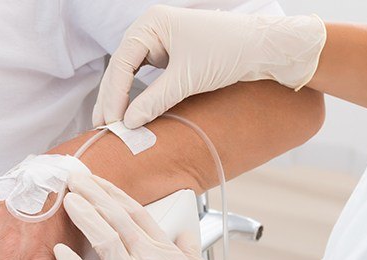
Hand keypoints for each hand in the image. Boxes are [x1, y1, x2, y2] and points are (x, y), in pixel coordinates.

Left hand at [54, 174, 273, 259]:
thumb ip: (190, 252)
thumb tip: (186, 235)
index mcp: (167, 254)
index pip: (136, 213)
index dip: (114, 194)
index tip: (99, 183)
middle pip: (116, 219)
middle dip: (94, 194)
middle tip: (75, 178)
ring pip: (104, 241)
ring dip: (84, 217)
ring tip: (67, 201)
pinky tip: (59, 251)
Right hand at [93, 5, 325, 128]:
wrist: (264, 48)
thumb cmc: (228, 51)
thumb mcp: (187, 78)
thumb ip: (154, 100)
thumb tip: (127, 123)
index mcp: (151, 24)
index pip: (121, 63)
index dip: (113, 95)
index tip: (110, 122)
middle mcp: (151, 30)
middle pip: (120, 69)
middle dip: (111, 99)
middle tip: (102, 128)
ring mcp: (159, 43)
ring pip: (130, 75)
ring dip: (120, 100)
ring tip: (110, 125)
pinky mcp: (170, 57)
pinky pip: (145, 79)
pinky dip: (137, 97)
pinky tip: (130, 114)